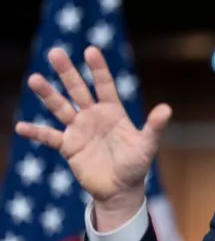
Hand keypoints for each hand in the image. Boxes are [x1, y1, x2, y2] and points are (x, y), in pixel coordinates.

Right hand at [15, 46, 170, 210]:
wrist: (121, 189)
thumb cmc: (136, 164)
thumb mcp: (147, 145)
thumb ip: (154, 126)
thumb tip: (167, 108)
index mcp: (113, 111)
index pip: (104, 85)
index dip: (98, 69)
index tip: (90, 50)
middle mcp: (94, 116)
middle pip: (78, 89)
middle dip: (67, 72)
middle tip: (55, 53)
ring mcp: (79, 129)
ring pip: (61, 107)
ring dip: (48, 94)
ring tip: (35, 79)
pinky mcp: (69, 146)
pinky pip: (49, 137)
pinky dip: (36, 132)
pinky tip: (21, 127)